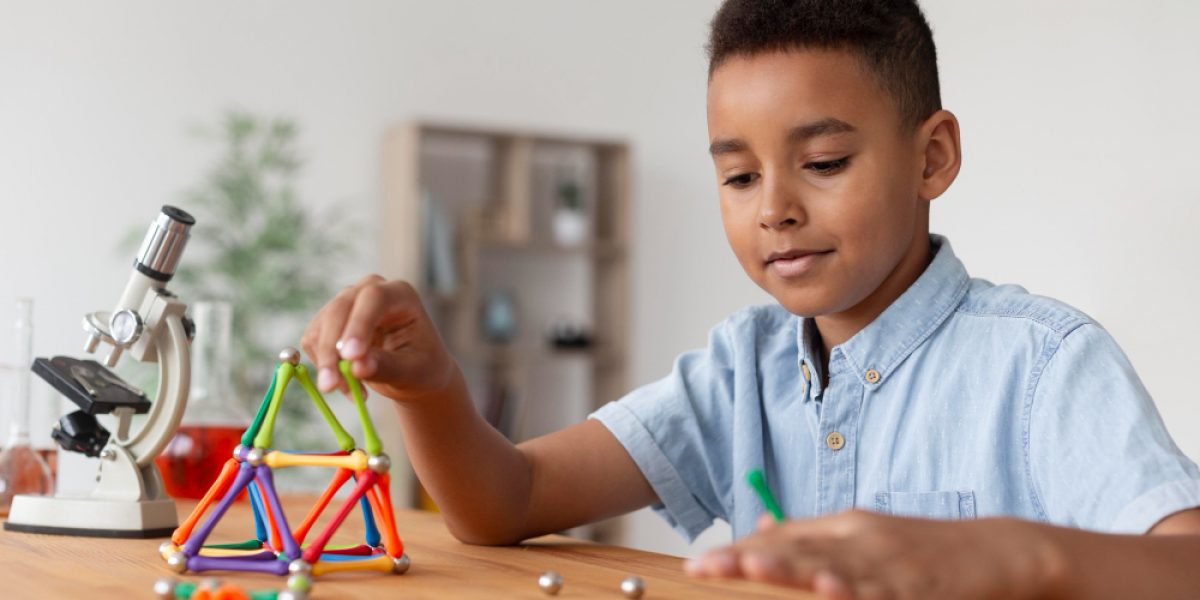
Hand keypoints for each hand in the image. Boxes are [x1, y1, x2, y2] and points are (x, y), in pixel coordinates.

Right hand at [300, 274, 458, 402]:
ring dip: (328, 364)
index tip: (351, 357)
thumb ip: (387, 367)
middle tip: (330, 386)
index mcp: (400, 294)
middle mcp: (370, 290)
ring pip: (320, 327)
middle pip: (339, 309)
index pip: (373, 299)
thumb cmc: (421, 367)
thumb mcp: (412, 371)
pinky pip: (312, 341)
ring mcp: (347, 302)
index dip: (359, 325)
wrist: (412, 371)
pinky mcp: (328, 321)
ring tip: (355, 393)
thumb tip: (357, 367)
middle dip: (332, 349)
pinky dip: (324, 367)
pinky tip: (347, 385)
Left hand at [684, 510, 1057, 599]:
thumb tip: (761, 528)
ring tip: (750, 570)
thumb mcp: (867, 536)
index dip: (740, 551)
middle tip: (704, 566)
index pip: (782, 538)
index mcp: (845, 527)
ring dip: (789, 571)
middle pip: (795, 549)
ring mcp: (890, 563)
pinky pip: (882, 595)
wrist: (1002, 552)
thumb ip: (814, 537)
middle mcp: (861, 539)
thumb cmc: (927, 551)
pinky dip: (856, 593)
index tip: (697, 563)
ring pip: (830, 569)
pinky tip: (831, 593)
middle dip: (748, 559)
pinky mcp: (920, 589)